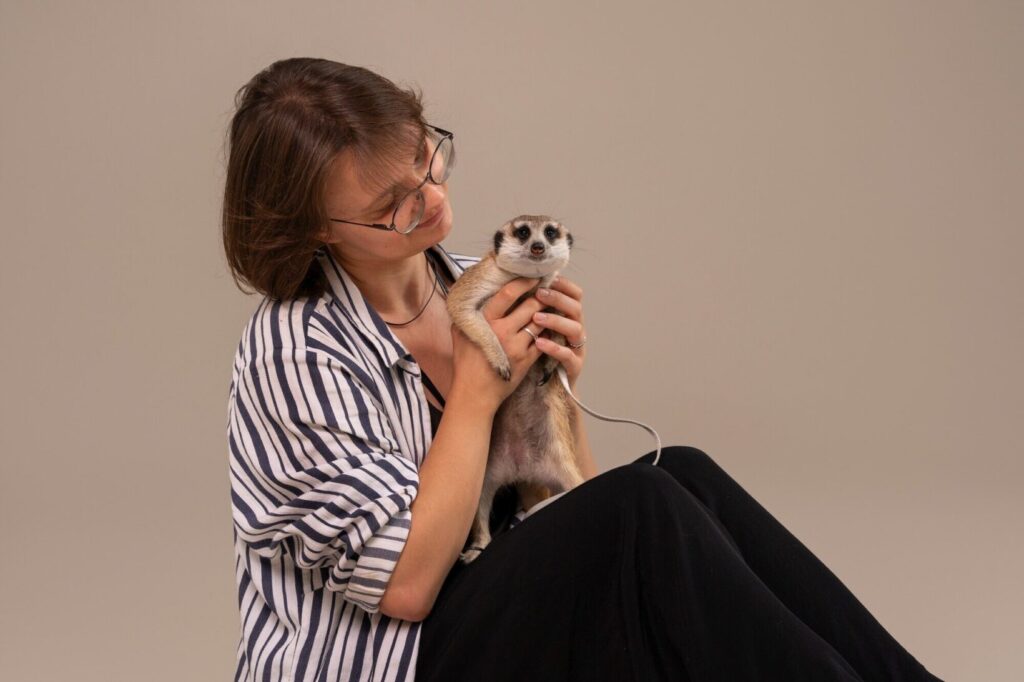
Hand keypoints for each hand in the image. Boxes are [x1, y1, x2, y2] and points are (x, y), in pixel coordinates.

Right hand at [450, 277, 546, 412]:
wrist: (475, 393)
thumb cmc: (466, 362)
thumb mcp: (460, 333)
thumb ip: (468, 313)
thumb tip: (471, 293)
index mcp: (485, 322)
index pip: (507, 293)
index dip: (523, 282)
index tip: (532, 277)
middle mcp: (502, 332)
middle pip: (530, 305)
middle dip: (541, 296)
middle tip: (546, 290)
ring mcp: (516, 347)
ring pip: (540, 321)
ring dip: (546, 313)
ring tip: (549, 307)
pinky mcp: (527, 360)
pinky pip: (543, 339)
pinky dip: (547, 332)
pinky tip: (547, 327)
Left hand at [530, 275, 586, 389]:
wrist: (545, 386)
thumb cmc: (537, 351)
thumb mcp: (536, 326)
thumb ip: (533, 308)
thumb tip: (518, 284)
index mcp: (569, 317)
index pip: (575, 294)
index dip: (564, 284)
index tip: (547, 278)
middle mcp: (576, 329)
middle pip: (575, 308)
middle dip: (558, 298)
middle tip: (539, 294)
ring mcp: (577, 348)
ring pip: (574, 329)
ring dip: (556, 321)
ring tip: (536, 318)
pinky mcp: (574, 366)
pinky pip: (568, 355)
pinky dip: (555, 348)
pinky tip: (540, 343)